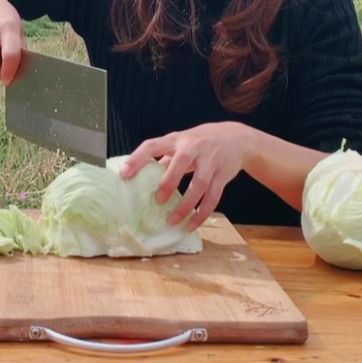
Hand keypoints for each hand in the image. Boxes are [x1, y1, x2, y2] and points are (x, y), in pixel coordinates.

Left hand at [119, 122, 254, 230]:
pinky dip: (202, 213)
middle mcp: (194, 147)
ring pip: (199, 184)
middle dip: (169, 182)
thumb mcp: (182, 142)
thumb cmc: (202, 141)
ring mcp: (211, 161)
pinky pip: (213, 197)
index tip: (124, 174)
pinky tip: (192, 224)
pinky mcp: (223, 175)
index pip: (153, 145)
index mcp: (177, 139)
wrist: (238, 138)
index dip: (138, 158)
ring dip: (186, 205)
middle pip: (181, 162)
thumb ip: (165, 156)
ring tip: (172, 220)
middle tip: (158, 200)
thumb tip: (142, 175)